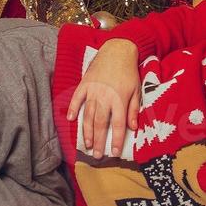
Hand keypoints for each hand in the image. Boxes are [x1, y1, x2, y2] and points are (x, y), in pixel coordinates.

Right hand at [65, 38, 140, 158]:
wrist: (118, 50)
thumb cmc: (129, 71)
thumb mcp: (136, 90)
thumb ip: (134, 110)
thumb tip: (132, 128)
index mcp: (120, 100)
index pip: (118, 125)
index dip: (116, 140)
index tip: (113, 152)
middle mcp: (105, 97)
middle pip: (100, 124)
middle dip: (98, 141)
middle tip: (96, 155)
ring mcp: (93, 90)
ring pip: (87, 115)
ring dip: (86, 131)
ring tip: (86, 144)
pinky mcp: (85, 83)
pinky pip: (76, 98)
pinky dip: (72, 108)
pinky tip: (69, 119)